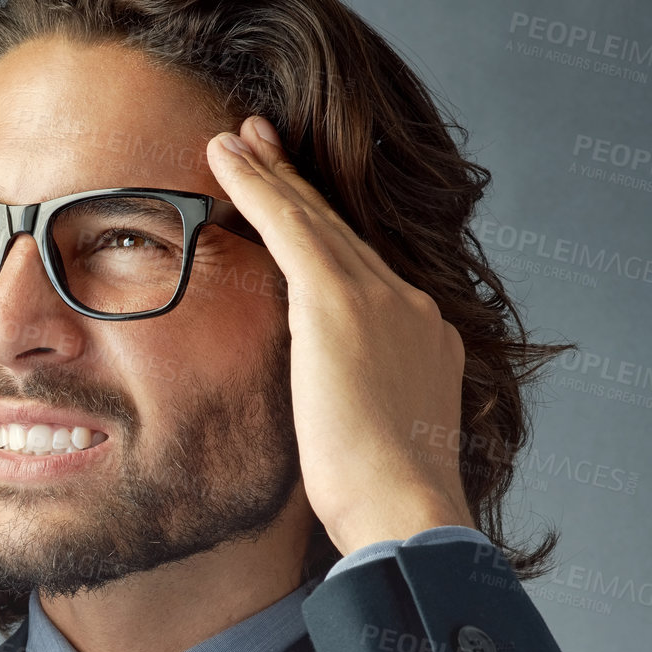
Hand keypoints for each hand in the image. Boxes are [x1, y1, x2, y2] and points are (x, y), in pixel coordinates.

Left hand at [205, 116, 472, 556]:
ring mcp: (382, 301)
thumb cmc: (383, 505)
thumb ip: (354, 413)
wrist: (406, 511)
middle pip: (343, 235)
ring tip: (234, 140)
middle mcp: (411, 309)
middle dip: (299, 187)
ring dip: (271, 175)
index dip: (326, 237)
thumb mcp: (375, 445)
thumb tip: (326, 424)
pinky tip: (227, 159)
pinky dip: (258, 189)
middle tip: (263, 143)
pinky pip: (292, 229)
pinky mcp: (339, 303)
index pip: (365, 276)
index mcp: (424, 343)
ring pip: (316, 221)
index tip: (299, 211)